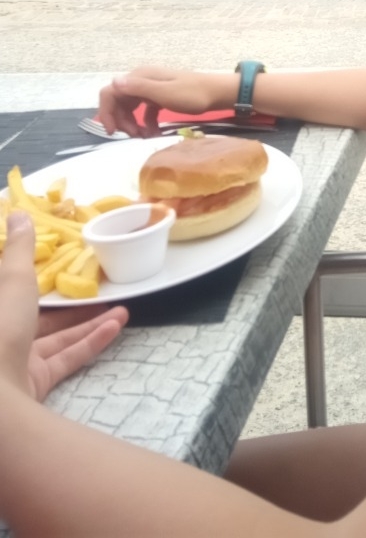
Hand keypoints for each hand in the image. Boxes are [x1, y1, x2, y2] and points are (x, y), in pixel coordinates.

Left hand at [1, 213, 128, 401]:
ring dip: (89, 321)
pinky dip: (91, 342)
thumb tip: (18, 214)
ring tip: (122, 309)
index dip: (34, 274)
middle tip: (99, 288)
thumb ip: (19, 248)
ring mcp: (16, 361)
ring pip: (56, 336)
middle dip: (70, 301)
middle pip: (37, 313)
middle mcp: (2, 332)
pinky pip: (66, 358)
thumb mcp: (11, 278)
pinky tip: (116, 327)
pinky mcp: (35, 382)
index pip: (12, 286)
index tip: (60, 262)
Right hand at [97, 66, 231, 136]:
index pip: (110, 92)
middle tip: (132, 136)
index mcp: (140, 77)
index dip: (106, 112)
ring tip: (142, 137)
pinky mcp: (161, 96)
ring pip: (131, 107)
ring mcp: (152, 88)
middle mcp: (142, 80)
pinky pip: (145, 110)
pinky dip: (145, 122)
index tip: (113, 132)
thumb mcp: (164, 94)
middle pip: (118, 101)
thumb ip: (139, 89)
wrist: (218, 93)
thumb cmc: (193, 94)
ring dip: (132, 123)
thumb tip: (113, 82)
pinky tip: (153, 133)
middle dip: (121, 120)